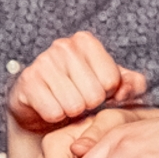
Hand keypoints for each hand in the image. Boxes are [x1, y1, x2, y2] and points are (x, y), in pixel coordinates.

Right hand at [8, 32, 147, 132]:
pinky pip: (53, 112)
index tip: (96, 89)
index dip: (107, 93)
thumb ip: (131, 84)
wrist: (40, 102)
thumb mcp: (110, 84)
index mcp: (86, 41)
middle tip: (78, 99)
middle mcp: (63, 46)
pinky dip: (55, 116)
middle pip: (94, 95)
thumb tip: (127, 90)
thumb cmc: (80, 90)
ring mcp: (42, 62)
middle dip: (89, 104)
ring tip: (65, 102)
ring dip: (71, 112)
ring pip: (74, 105)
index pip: (111, 80)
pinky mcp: (27, 82)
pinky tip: (51, 106)